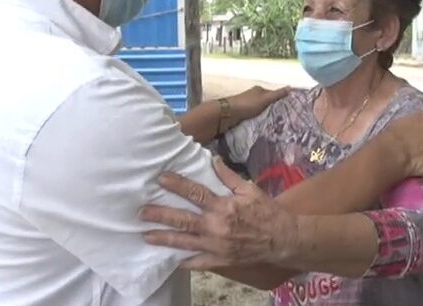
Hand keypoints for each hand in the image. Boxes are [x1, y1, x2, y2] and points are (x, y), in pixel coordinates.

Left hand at [139, 158, 297, 269]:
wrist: (282, 239)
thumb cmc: (266, 211)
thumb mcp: (250, 189)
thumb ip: (229, 176)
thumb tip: (212, 159)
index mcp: (223, 206)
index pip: (195, 193)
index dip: (177, 185)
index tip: (161, 179)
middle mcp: (216, 226)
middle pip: (183, 220)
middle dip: (160, 215)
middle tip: (141, 212)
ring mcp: (216, 246)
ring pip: (184, 242)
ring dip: (164, 238)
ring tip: (145, 236)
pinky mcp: (220, 260)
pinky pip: (198, 262)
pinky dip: (184, 262)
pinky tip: (170, 260)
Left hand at [225, 85, 289, 126]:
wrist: (228, 114)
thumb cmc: (247, 104)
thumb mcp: (265, 99)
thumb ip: (277, 94)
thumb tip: (291, 87)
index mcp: (258, 90)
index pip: (272, 94)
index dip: (280, 100)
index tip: (288, 108)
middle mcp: (253, 96)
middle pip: (266, 102)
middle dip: (272, 108)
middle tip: (283, 118)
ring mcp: (246, 104)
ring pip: (260, 110)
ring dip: (265, 115)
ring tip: (275, 124)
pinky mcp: (242, 113)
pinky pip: (254, 116)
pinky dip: (258, 119)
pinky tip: (262, 125)